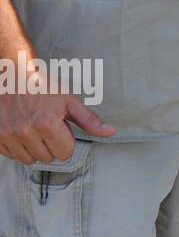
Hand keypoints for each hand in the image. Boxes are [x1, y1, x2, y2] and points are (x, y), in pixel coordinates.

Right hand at [0, 58, 114, 163]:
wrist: (13, 76)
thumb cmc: (43, 86)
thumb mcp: (69, 100)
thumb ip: (89, 120)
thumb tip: (110, 133)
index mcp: (47, 124)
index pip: (65, 153)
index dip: (67, 142)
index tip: (62, 129)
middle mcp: (26, 132)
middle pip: (48, 158)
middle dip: (52, 145)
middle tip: (48, 127)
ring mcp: (8, 136)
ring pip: (30, 160)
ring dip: (35, 149)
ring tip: (35, 130)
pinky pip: (13, 156)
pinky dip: (19, 148)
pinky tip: (22, 132)